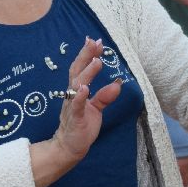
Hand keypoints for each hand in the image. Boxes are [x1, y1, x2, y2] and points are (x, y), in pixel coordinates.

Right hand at [50, 38, 118, 162]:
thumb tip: (118, 82)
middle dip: (86, 56)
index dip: (87, 54)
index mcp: (77, 90)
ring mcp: (72, 106)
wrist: (69, 146)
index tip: (95, 40)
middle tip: (94, 42)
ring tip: (96, 61)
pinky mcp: (74, 119)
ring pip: (77, 86)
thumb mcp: (96, 108)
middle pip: (77, 71)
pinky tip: (84, 89)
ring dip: (86, 73)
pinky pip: (76, 107)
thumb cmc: (81, 124)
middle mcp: (72, 95)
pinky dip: (79, 97)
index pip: (81, 68)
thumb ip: (105, 95)